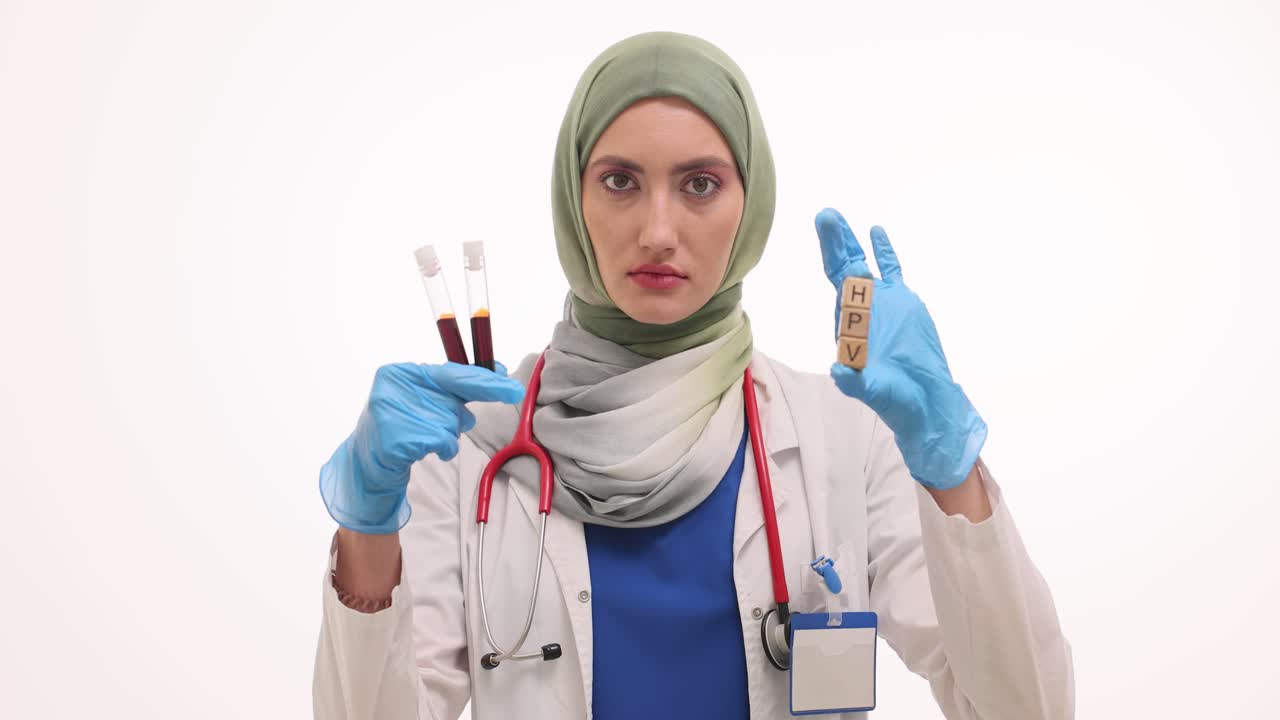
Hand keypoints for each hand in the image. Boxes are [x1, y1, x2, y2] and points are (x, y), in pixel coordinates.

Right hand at [319, 361, 525, 533]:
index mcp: (401, 372)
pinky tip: (423, 449)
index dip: (485, 380)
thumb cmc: (403, 425)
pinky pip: (441, 443)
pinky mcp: (396, 440)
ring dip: (448, 434)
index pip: (452, 372)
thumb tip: (498, 374)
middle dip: (470, 405)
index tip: (510, 385)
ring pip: (449, 423)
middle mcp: (394, 388)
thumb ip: (455, 387)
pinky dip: (442, 449)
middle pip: (453, 397)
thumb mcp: (426, 399)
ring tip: (425, 436)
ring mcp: (392, 414)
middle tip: (491, 405)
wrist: (369, 461)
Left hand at [815, 207, 986, 489]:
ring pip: (865, 265)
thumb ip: (853, 381)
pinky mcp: (904, 305)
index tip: (824, 232)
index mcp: (849, 324)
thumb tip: (838, 370)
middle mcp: (862, 309)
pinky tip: (877, 232)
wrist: (924, 402)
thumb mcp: (870, 392)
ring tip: (839, 218)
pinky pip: (893, 272)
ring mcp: (882, 304)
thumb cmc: (894, 399)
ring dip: (853, 242)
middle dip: (835, 241)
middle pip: (844, 268)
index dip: (829, 255)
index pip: (836, 282)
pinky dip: (885, 253)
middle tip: (826, 215)